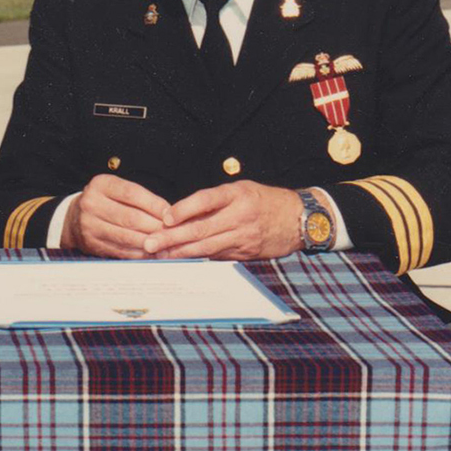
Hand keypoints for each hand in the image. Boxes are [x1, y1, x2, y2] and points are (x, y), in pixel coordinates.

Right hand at [60, 175, 171, 257]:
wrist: (73, 219)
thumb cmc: (104, 202)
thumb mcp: (115, 190)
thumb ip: (139, 197)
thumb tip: (167, 213)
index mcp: (100, 185)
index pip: (132, 194)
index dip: (154, 204)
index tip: (170, 214)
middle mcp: (91, 204)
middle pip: (131, 217)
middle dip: (155, 226)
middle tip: (172, 232)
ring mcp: (89, 225)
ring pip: (127, 236)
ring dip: (150, 242)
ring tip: (165, 244)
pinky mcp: (92, 244)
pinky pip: (121, 250)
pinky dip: (139, 253)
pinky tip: (151, 252)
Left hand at [142, 181, 301, 259]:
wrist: (300, 219)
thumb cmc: (264, 200)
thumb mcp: (241, 190)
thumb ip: (213, 200)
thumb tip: (179, 213)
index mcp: (237, 195)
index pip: (206, 200)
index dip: (184, 209)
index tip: (164, 217)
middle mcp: (240, 216)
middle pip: (201, 228)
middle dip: (173, 238)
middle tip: (150, 244)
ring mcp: (244, 237)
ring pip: (207, 247)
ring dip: (180, 252)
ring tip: (159, 255)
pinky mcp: (246, 253)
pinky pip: (217, 256)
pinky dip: (197, 259)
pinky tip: (180, 261)